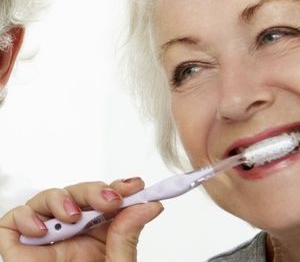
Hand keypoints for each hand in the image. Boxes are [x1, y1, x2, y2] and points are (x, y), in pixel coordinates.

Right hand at [0, 178, 162, 260]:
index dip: (119, 187)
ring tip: (74, 216)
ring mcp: (45, 240)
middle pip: (78, 193)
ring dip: (62, 197)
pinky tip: (42, 229)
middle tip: (110, 200)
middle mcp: (72, 234)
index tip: (135, 186)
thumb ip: (128, 237)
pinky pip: (13, 220)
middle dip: (95, 189)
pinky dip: (25, 216)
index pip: (105, 198)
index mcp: (98, 236)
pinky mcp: (19, 250)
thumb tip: (149, 205)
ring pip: (48, 198)